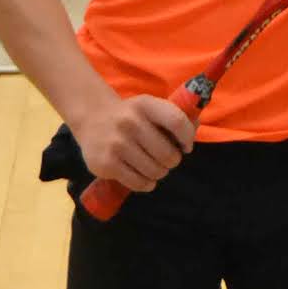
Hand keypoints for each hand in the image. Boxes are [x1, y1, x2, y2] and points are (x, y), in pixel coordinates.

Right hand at [71, 92, 195, 190]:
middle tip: (166, 159)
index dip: (187, 138)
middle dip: (172, 161)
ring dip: (159, 173)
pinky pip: (139, 183)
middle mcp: (129, 122)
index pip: (177, 122)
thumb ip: (174, 116)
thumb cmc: (130, 116)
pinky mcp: (106, 164)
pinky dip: (146, 184)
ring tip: (153, 166)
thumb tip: (195, 127)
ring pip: (155, 171)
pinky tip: (143, 176)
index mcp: (145, 104)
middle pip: (168, 154)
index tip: (185, 146)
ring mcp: (116, 144)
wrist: (92, 118)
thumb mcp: (149, 107)